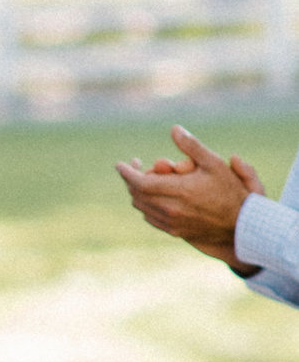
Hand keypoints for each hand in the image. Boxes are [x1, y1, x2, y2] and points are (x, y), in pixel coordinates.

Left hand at [116, 125, 261, 263]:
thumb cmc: (230, 192)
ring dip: (138, 192)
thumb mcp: (214, 164)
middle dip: (131, 179)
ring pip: (142, 207)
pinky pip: (150, 218)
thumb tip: (174, 129)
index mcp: (177, 192)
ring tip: (147, 178)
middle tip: (136, 166)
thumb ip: (191, 146)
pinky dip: (147, 205)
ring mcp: (171, 224)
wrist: (241, 226)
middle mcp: (170, 210)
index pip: (139, 182)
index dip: (127, 172)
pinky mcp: (175, 232)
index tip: (120, 164)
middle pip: (137, 194)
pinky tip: (155, 196)